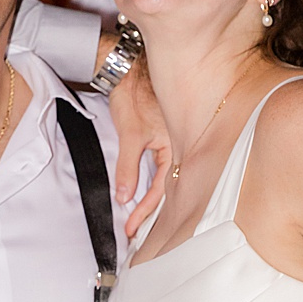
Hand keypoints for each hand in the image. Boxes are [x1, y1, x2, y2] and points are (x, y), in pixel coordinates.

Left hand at [106, 61, 169, 237]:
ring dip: (148, 199)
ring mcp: (169, 142)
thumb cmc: (133, 95)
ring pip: (161, 179)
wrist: (128, 69)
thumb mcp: (130, 134)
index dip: (145, 211)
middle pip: (165, 189)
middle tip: (133, 232)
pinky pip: (157, 166)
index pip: (161, 189)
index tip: (132, 229)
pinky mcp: (159, 137)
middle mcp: (177, 147)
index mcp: (175, 147)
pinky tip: (141, 193)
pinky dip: (147, 182)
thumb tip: (125, 197)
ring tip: (137, 220)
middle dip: (149, 212)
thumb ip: (128, 167)